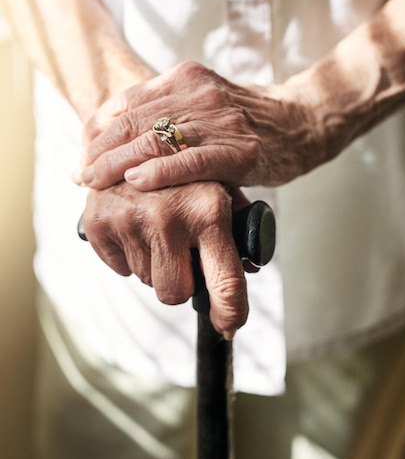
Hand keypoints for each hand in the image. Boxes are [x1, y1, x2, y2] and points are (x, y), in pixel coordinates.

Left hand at [74, 61, 321, 191]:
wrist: (300, 124)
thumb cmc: (244, 123)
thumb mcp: (200, 109)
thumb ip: (164, 118)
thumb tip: (117, 145)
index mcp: (184, 77)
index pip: (126, 103)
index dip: (97, 132)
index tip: (82, 158)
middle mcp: (198, 92)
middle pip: (134, 122)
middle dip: (100, 152)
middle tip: (81, 177)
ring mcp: (220, 119)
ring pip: (156, 140)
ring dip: (118, 164)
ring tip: (94, 184)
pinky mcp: (240, 150)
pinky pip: (192, 161)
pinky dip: (162, 172)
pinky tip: (137, 182)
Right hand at [82, 180, 248, 336]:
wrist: (138, 131)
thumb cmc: (190, 167)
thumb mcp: (224, 188)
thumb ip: (240, 227)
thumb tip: (251, 268)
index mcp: (209, 211)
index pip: (226, 283)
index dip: (230, 313)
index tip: (229, 327)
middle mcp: (169, 216)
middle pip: (177, 293)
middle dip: (182, 284)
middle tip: (181, 257)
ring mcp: (130, 219)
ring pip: (146, 280)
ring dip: (153, 264)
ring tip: (156, 229)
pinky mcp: (98, 222)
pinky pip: (118, 268)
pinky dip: (127, 256)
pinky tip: (134, 227)